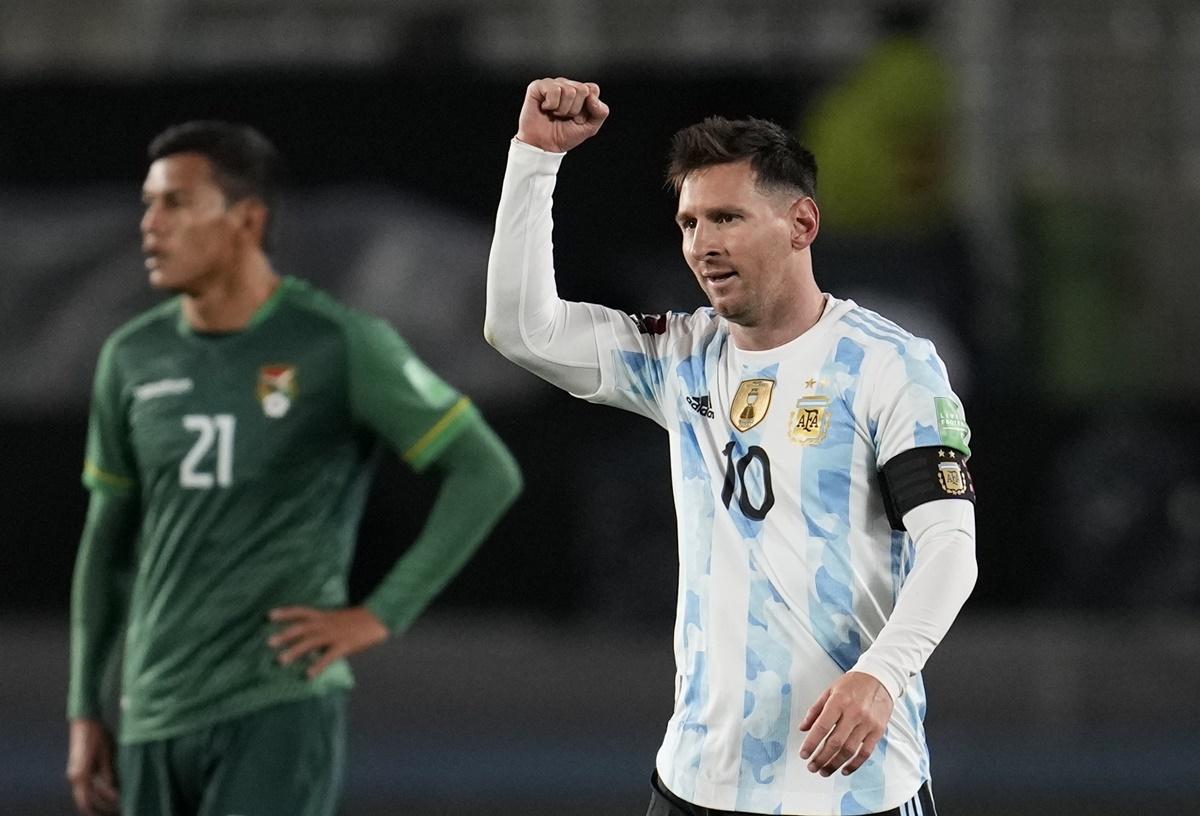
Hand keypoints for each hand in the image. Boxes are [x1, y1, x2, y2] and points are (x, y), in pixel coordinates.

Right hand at [66, 718, 118, 814]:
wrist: (85, 721)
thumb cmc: (97, 736)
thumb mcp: (107, 755)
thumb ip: (109, 774)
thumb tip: (115, 791)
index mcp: (81, 775)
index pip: (88, 801)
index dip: (102, 808)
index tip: (117, 808)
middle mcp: (74, 777)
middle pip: (85, 801)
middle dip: (99, 807)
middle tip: (117, 808)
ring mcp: (74, 774)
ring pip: (84, 795)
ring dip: (97, 800)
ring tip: (114, 802)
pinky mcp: (77, 769)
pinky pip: (85, 786)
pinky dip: (94, 792)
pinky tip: (107, 792)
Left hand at [268, 605, 388, 678]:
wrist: (379, 618)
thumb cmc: (358, 620)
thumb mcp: (338, 619)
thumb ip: (323, 626)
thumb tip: (309, 637)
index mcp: (324, 616)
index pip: (301, 611)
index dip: (285, 613)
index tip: (269, 616)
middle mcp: (326, 624)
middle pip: (302, 628)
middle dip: (285, 635)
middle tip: (269, 643)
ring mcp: (335, 634)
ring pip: (311, 641)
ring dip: (295, 650)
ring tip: (281, 660)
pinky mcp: (345, 645)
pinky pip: (329, 656)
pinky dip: (318, 665)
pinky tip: (308, 674)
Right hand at [516, 76, 608, 152]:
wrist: (544, 146)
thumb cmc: (564, 136)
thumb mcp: (590, 128)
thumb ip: (601, 112)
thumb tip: (592, 97)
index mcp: (579, 93)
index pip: (593, 89)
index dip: (588, 108)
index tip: (578, 118)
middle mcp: (566, 85)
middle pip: (582, 89)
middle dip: (575, 109)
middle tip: (565, 117)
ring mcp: (552, 84)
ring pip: (569, 90)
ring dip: (562, 109)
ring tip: (555, 114)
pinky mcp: (538, 86)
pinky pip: (554, 90)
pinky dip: (551, 105)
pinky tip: (545, 109)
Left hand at [797, 671, 893, 776]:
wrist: (880, 678)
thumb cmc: (852, 684)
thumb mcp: (829, 690)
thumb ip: (815, 710)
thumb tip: (802, 728)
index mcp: (838, 702)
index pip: (821, 727)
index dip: (811, 743)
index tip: (803, 754)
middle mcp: (853, 713)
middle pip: (835, 742)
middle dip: (821, 758)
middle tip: (812, 767)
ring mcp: (867, 723)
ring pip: (849, 750)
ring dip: (835, 764)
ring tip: (824, 771)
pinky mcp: (878, 730)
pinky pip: (866, 752)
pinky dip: (854, 764)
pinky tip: (844, 770)